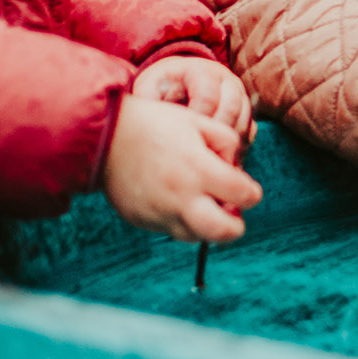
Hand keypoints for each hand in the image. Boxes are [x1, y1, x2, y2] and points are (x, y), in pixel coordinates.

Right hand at [103, 95, 260, 242]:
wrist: (104, 136)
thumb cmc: (156, 124)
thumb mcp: (200, 121)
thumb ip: (228, 143)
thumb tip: (236, 171)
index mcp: (200, 170)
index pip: (243, 195)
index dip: (252, 193)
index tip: (249, 189)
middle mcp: (181, 197)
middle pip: (222, 232)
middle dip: (236, 227)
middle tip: (234, 214)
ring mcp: (159, 213)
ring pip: (196, 236)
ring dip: (207, 226)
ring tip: (205, 205)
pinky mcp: (141, 220)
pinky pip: (170, 230)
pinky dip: (181, 221)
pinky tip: (179, 201)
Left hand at [133, 56, 254, 147]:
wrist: (177, 81)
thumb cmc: (161, 87)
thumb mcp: (149, 88)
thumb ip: (147, 100)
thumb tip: (148, 122)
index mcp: (201, 71)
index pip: (208, 97)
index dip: (196, 120)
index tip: (182, 138)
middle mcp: (226, 80)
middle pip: (232, 108)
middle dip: (215, 134)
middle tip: (197, 154)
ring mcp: (239, 94)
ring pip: (244, 120)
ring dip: (228, 143)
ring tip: (207, 159)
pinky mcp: (245, 110)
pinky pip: (249, 130)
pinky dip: (237, 147)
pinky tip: (219, 159)